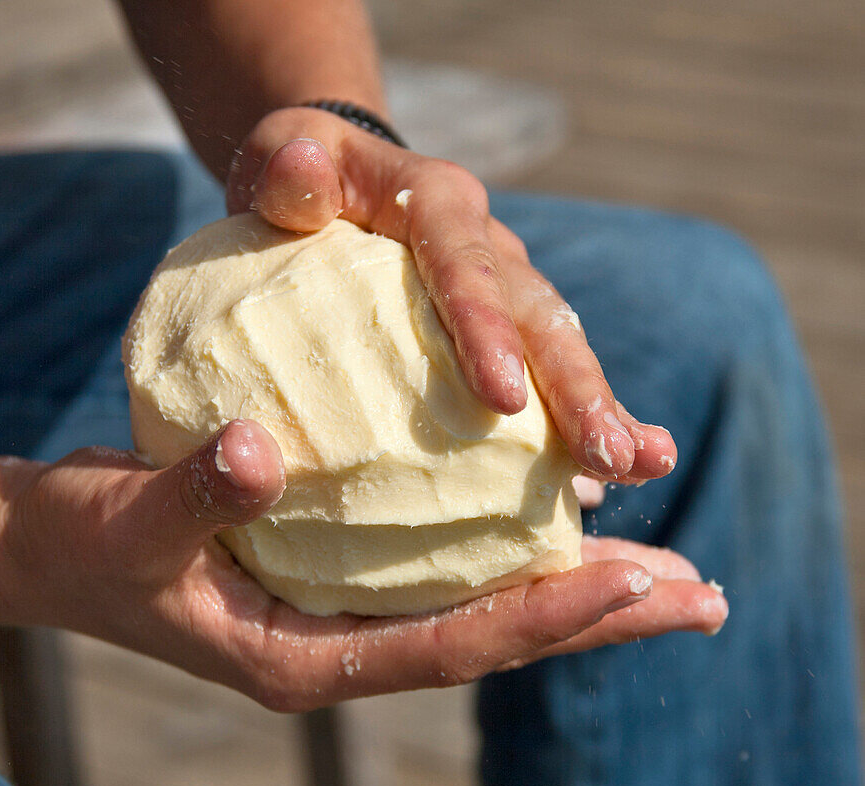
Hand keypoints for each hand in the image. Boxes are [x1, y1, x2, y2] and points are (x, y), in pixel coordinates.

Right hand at [0, 420, 725, 711]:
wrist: (51, 546)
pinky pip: (440, 562)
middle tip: (702, 593)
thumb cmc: (85, 544)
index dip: (545, 615)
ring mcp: (342, 609)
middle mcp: (339, 644)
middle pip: (492, 637)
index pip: (449, 646)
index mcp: (303, 659)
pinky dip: (504, 545)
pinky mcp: (338, 569)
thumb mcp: (126, 522)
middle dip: (597, 618)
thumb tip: (260, 448)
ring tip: (661, 563)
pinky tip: (548, 512)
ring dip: (570, 586)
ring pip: (479, 604)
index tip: (637, 577)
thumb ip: (191, 490)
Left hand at [227, 108, 676, 481]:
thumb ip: (286, 167)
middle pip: (538, 316)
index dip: (486, 328)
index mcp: (436, 202)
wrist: (326, 180)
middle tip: (612, 454)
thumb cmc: (296, 177)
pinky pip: (539, 378)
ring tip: (642, 466)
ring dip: (600, 408)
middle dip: (577, 387)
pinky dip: (566, 429)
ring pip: (558, 349)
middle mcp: (486, 244)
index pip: (464, 264)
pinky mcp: (499, 329)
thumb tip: (299, 168)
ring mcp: (501, 289)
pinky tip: (597, 487)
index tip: (502, 399)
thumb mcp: (282, 158)